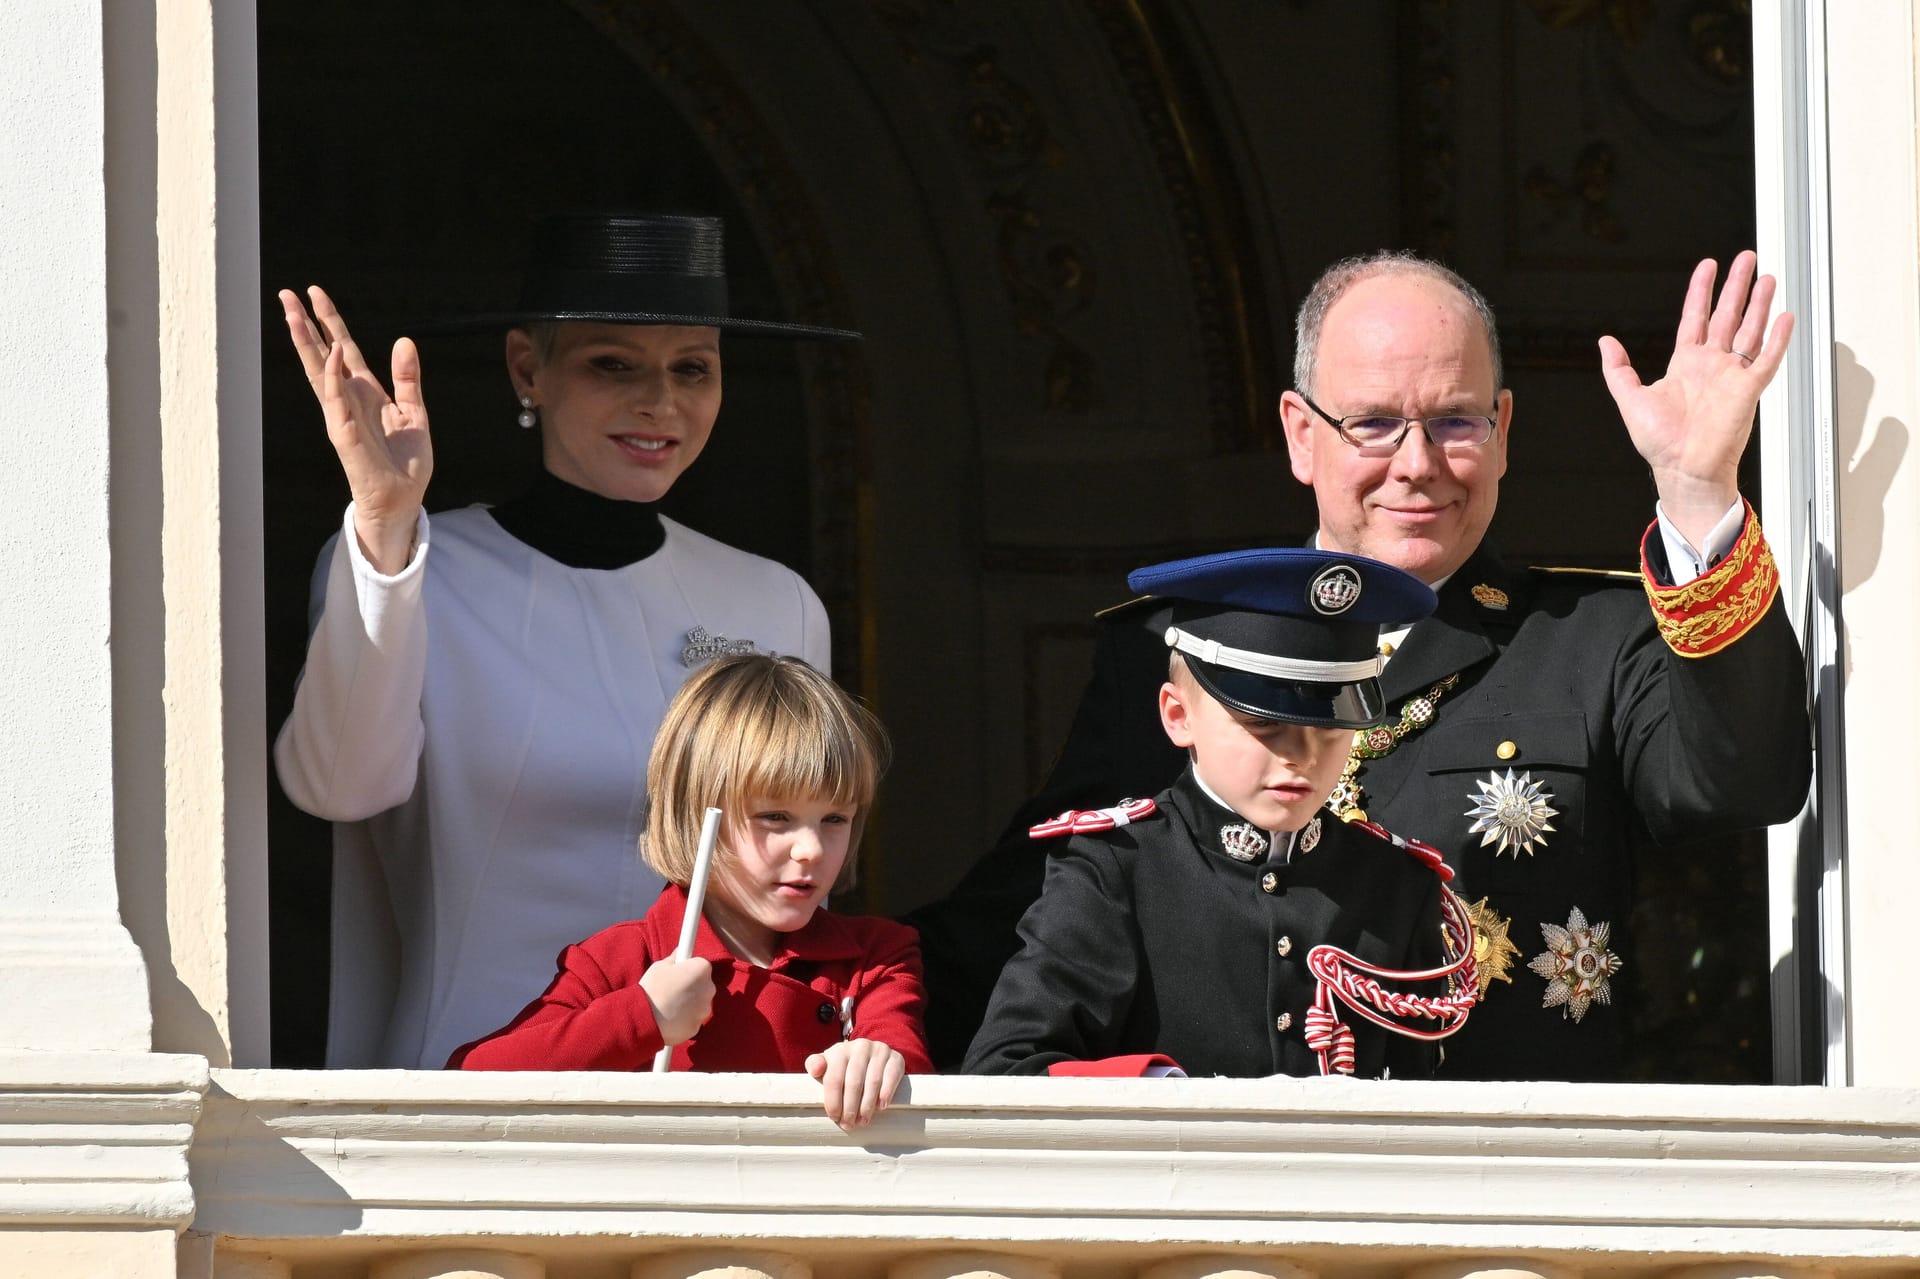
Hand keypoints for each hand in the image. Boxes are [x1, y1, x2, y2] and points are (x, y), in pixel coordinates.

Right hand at [279, 286, 433, 573]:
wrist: (403, 500)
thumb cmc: (405, 462)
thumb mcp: (414, 412)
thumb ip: (408, 379)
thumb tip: (404, 341)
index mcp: (364, 392)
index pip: (343, 348)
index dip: (330, 321)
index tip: (315, 293)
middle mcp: (348, 400)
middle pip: (322, 354)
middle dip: (305, 324)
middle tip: (286, 293)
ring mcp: (342, 415)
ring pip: (319, 372)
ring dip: (307, 342)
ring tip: (293, 313)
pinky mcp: (345, 434)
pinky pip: (336, 400)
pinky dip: (334, 376)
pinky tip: (332, 353)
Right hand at [638, 956, 714, 1045]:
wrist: (645, 1020)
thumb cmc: (652, 989)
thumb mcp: (660, 966)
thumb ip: (675, 957)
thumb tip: (680, 951)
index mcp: (701, 968)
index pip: (700, 964)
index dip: (688, 968)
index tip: (679, 971)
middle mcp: (709, 988)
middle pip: (702, 984)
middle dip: (691, 985)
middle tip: (671, 988)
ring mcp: (705, 1008)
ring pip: (698, 1002)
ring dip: (689, 1002)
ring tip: (668, 1004)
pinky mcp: (698, 1026)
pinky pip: (692, 1018)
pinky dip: (685, 1018)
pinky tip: (670, 1017)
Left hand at [805, 1038, 906, 1130]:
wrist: (872, 1054)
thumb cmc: (845, 1065)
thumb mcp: (829, 1062)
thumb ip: (815, 1064)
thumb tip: (815, 1070)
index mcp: (840, 1050)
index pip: (834, 1078)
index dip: (833, 1101)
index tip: (834, 1117)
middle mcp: (860, 1047)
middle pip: (853, 1083)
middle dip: (850, 1108)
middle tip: (848, 1124)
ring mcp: (880, 1051)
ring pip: (872, 1083)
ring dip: (867, 1106)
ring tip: (862, 1121)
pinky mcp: (896, 1059)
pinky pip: (891, 1078)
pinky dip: (886, 1094)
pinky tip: (880, 1107)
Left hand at [1598, 251, 1794, 548]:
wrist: (1682, 468)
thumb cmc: (1659, 442)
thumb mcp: (1630, 399)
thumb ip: (1618, 369)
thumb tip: (1605, 342)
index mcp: (1685, 364)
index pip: (1696, 317)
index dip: (1701, 291)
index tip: (1708, 266)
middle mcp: (1711, 365)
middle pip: (1728, 315)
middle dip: (1736, 287)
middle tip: (1746, 259)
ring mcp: (1732, 375)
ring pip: (1750, 330)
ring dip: (1759, 304)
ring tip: (1767, 278)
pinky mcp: (1748, 389)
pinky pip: (1766, 359)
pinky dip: (1777, 338)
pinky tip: (1784, 317)